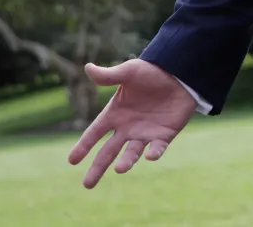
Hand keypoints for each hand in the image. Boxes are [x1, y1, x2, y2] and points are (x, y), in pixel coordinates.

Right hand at [67, 59, 197, 187]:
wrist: (180, 73)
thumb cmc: (152, 72)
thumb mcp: (129, 72)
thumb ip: (109, 75)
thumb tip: (87, 67)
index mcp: (115, 114)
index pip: (94, 133)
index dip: (83, 145)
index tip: (72, 160)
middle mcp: (127, 127)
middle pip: (108, 152)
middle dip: (97, 168)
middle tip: (87, 185)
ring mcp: (145, 133)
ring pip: (131, 153)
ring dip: (126, 162)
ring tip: (119, 169)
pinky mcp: (164, 135)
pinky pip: (157, 148)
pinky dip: (154, 153)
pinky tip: (150, 156)